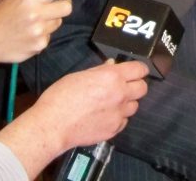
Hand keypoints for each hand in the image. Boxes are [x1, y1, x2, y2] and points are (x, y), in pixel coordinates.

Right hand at [0, 0, 89, 64]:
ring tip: (34, 21)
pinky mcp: (39, 46)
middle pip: (66, 6)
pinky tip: (29, 33)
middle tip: (51, 6)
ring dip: (51, 20)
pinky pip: (50, 36)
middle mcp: (36, 14)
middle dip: (62, 5)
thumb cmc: (0, 14)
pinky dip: (44, 33)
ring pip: (59, 22)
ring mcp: (39, 32)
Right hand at [0, 59, 148, 175]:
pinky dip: (118, 118)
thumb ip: (100, 71)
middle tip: (124, 86)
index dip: (139, 69)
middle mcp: (120, 94)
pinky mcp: (114, 129)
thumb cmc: (61, 96)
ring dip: (126, 103)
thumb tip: (112, 66)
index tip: (135, 71)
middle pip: (143, 88)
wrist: (53, 125)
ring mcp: (119, 114)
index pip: (140, 69)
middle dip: (135, 85)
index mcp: (112, 77)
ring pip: (134, 106)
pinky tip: (104, 116)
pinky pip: (123, 121)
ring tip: (111, 103)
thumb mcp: (80, 75)